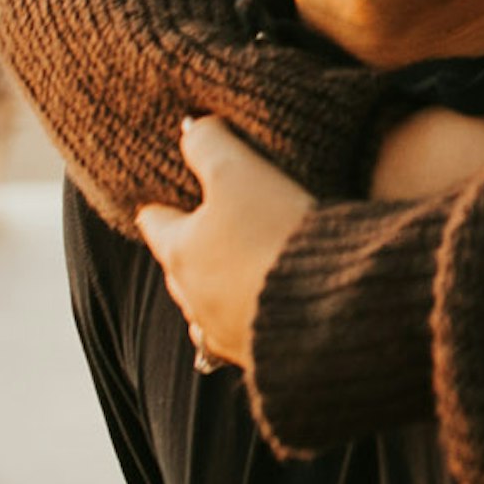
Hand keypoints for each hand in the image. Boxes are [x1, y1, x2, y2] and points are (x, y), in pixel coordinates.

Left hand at [137, 116, 313, 371]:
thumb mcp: (239, 172)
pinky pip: (242, 335)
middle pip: (178, 269)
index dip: (161, 206)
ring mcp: (225, 333)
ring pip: (205, 309)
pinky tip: (266, 310)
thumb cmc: (275, 232)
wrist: (328, 305)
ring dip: (216, 291)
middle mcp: (194, 299)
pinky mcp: (261, 356)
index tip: (164, 198)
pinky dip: (247, 318)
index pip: (155, 224)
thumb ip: (208, 144)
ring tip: (235, 275)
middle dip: (189, 250)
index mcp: (181, 252)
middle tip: (205, 231)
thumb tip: (192, 127)